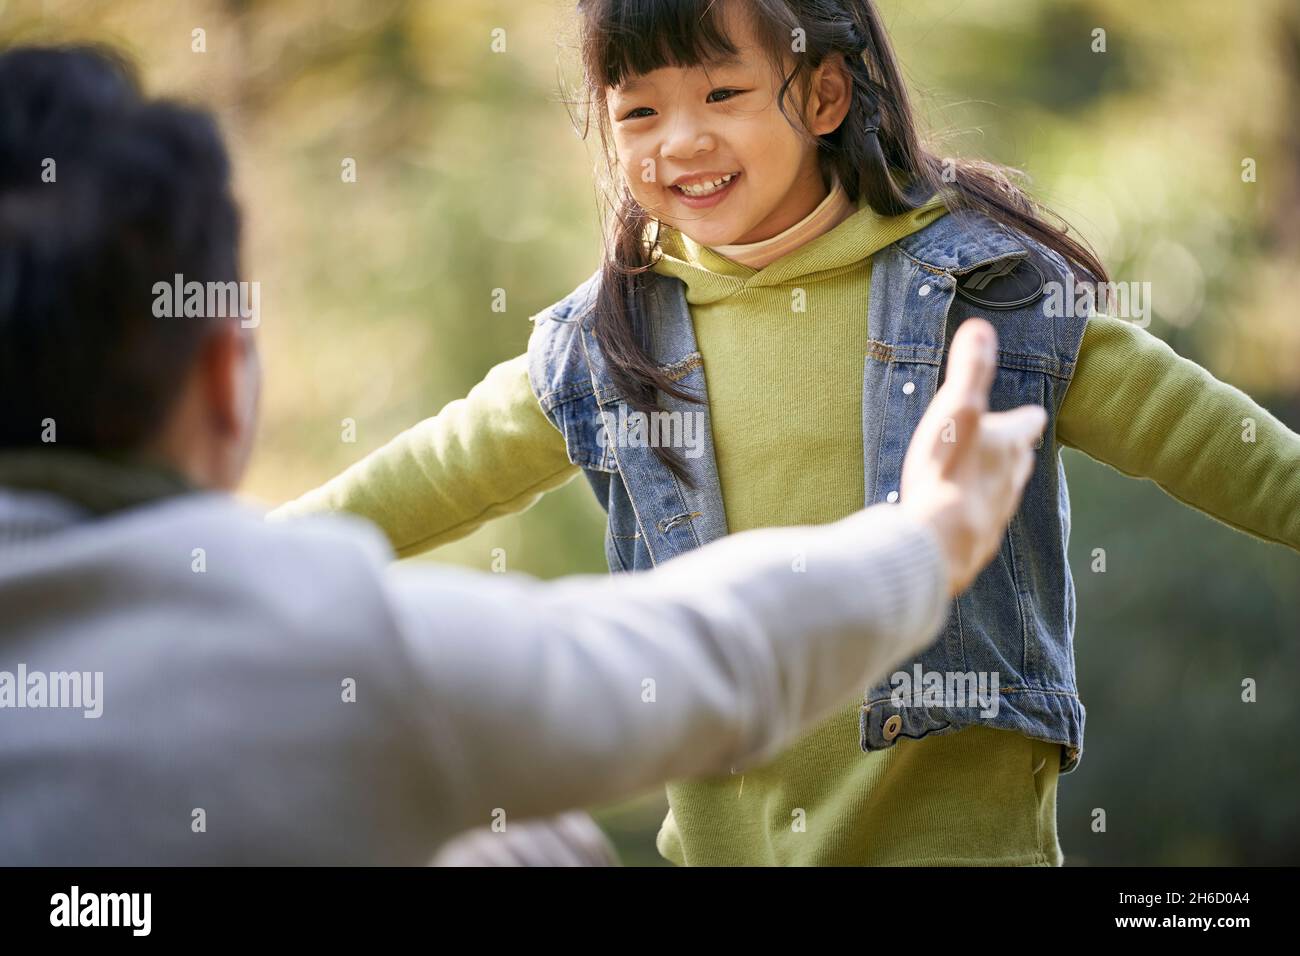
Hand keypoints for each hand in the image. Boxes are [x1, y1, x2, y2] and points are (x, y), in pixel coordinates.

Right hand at [899, 318, 1047, 596]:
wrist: (937, 541)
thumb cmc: (947, 471)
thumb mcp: (956, 410)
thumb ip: (970, 370)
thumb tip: (982, 328)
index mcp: (1011, 444)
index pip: (1028, 422)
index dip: (1025, 416)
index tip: (1027, 412)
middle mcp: (1012, 478)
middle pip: (1020, 457)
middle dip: (1010, 448)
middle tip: (996, 440)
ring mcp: (997, 511)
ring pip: (1002, 489)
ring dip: (990, 480)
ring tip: (973, 474)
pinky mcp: (978, 539)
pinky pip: (978, 518)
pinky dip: (970, 510)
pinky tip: (954, 511)